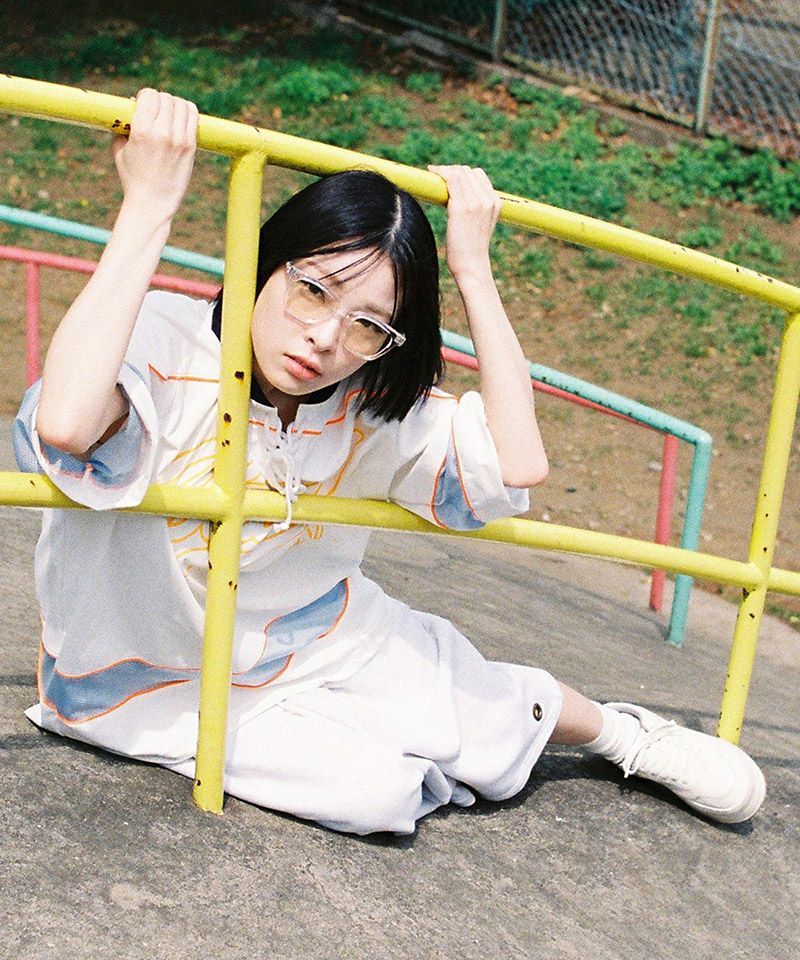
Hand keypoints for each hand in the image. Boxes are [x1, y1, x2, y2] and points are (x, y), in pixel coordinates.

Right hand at [112, 88, 198, 222]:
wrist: (152, 203)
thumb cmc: (132, 177)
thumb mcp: (119, 149)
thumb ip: (123, 125)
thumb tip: (133, 104)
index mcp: (142, 131)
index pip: (149, 95)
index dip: (145, 96)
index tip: (142, 104)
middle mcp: (162, 133)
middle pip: (166, 98)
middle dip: (158, 101)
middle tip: (155, 111)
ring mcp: (179, 140)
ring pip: (182, 105)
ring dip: (174, 104)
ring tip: (168, 113)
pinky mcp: (191, 147)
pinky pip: (193, 116)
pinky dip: (187, 111)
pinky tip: (180, 118)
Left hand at [427, 164, 500, 281]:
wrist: (472, 266)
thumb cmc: (472, 249)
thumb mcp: (481, 225)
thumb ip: (476, 208)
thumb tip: (456, 196)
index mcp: (495, 202)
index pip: (478, 175)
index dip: (462, 172)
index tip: (448, 176)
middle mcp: (487, 199)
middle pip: (467, 171)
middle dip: (451, 170)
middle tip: (437, 176)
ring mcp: (475, 202)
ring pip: (458, 173)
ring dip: (443, 171)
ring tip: (433, 174)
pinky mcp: (460, 207)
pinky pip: (450, 180)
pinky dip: (440, 174)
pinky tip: (431, 174)